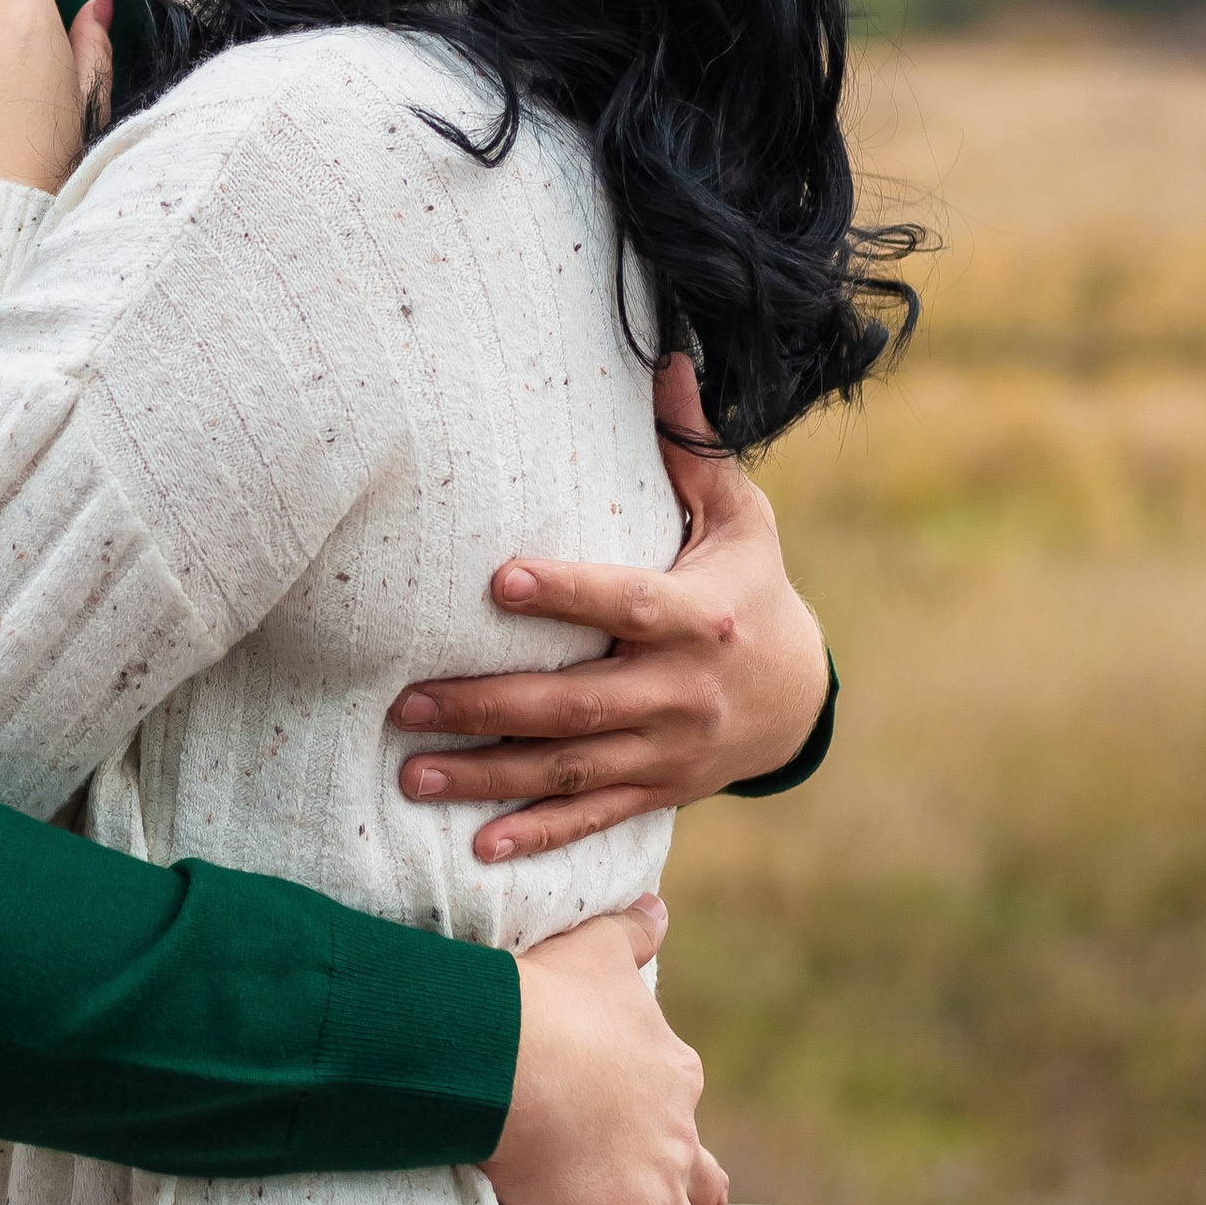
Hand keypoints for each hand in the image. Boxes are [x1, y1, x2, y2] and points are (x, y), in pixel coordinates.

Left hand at [389, 354, 829, 861]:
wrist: (802, 699)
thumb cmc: (750, 588)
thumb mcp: (740, 519)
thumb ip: (692, 450)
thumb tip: (664, 357)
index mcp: (698, 617)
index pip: (626, 602)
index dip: (566, 594)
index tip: (497, 581)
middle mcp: (681, 692)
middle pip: (575, 704)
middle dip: (486, 706)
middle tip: (404, 703)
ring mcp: (667, 750)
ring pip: (569, 770)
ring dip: (487, 775)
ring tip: (410, 773)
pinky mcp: (656, 789)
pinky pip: (591, 817)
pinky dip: (537, 835)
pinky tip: (478, 847)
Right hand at [482, 898, 746, 1204]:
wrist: (512, 1052)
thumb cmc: (541, 995)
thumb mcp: (596, 947)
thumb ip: (632, 927)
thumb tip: (660, 899)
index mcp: (668, 1079)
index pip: (676, 1110)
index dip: (665, 1126)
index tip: (652, 1138)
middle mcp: (678, 1143)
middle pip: (705, 1193)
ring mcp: (658, 1203)